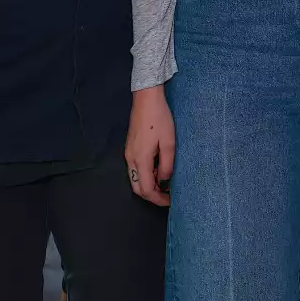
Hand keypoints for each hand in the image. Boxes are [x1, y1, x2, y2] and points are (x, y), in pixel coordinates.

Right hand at [123, 85, 174, 206]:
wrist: (146, 99)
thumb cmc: (160, 119)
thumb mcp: (169, 143)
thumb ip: (167, 165)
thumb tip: (165, 180)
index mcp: (140, 159)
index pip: (146, 189)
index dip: (158, 199)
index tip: (170, 201)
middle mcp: (130, 159)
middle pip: (137, 188)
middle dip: (152, 195)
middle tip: (167, 195)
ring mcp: (128, 153)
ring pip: (135, 179)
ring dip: (149, 185)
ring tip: (165, 183)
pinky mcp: (130, 147)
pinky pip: (135, 169)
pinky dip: (146, 175)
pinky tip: (158, 170)